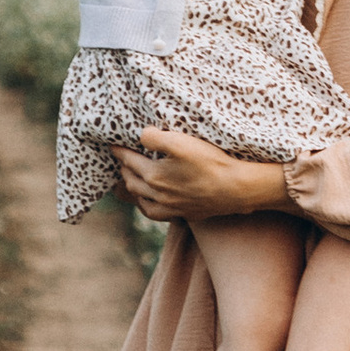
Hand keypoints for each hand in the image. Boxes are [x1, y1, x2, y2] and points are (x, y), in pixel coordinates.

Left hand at [114, 130, 290, 221]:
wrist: (237, 188)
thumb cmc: (209, 162)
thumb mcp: (180, 142)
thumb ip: (154, 137)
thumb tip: (141, 136)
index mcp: (153, 177)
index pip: (129, 161)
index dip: (119, 152)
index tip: (112, 144)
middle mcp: (159, 197)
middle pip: (133, 183)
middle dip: (125, 170)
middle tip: (123, 160)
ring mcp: (174, 209)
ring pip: (144, 203)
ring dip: (135, 191)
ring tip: (133, 182)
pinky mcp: (189, 214)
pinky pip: (161, 214)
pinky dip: (151, 207)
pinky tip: (156, 202)